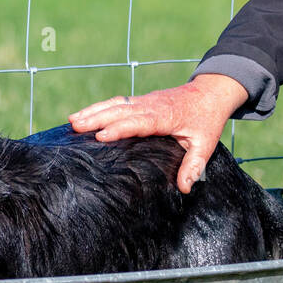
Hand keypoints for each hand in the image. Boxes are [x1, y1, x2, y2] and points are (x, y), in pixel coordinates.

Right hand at [67, 74, 247, 193]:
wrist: (210, 93)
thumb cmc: (206, 120)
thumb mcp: (206, 144)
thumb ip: (194, 165)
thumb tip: (184, 188)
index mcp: (165, 116)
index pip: (139, 121)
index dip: (119, 128)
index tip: (100, 136)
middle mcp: (151, 105)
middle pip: (121, 109)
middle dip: (97, 117)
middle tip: (75, 126)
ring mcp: (145, 101)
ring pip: (116, 103)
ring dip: (94, 110)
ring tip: (72, 120)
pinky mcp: (142, 101)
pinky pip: (118, 102)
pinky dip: (100, 107)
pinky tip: (85, 114)